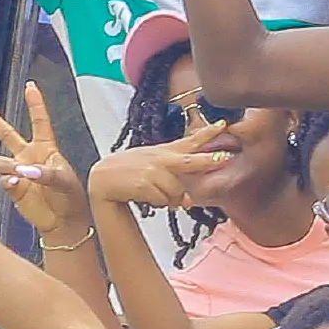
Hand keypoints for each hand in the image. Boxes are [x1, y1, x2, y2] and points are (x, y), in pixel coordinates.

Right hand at [0, 84, 89, 237]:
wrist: (63, 222)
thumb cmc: (70, 198)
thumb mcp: (64, 181)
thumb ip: (45, 173)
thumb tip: (24, 170)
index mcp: (46, 148)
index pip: (39, 121)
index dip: (35, 103)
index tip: (30, 86)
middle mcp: (29, 156)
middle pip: (7, 133)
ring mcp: (19, 172)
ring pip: (0, 160)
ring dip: (8, 166)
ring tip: (20, 174)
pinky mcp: (13, 187)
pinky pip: (3, 179)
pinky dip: (8, 181)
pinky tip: (17, 185)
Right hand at [89, 123, 237, 213]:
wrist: (104, 178)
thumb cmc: (130, 171)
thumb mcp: (152, 163)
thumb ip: (173, 179)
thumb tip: (188, 200)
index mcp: (165, 152)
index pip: (190, 140)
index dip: (208, 133)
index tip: (223, 124)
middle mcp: (162, 159)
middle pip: (191, 161)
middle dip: (209, 161)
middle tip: (225, 158)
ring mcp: (154, 171)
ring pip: (176, 192)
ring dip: (168, 199)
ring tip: (153, 191)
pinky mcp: (146, 184)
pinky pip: (163, 201)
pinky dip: (157, 204)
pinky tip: (145, 196)